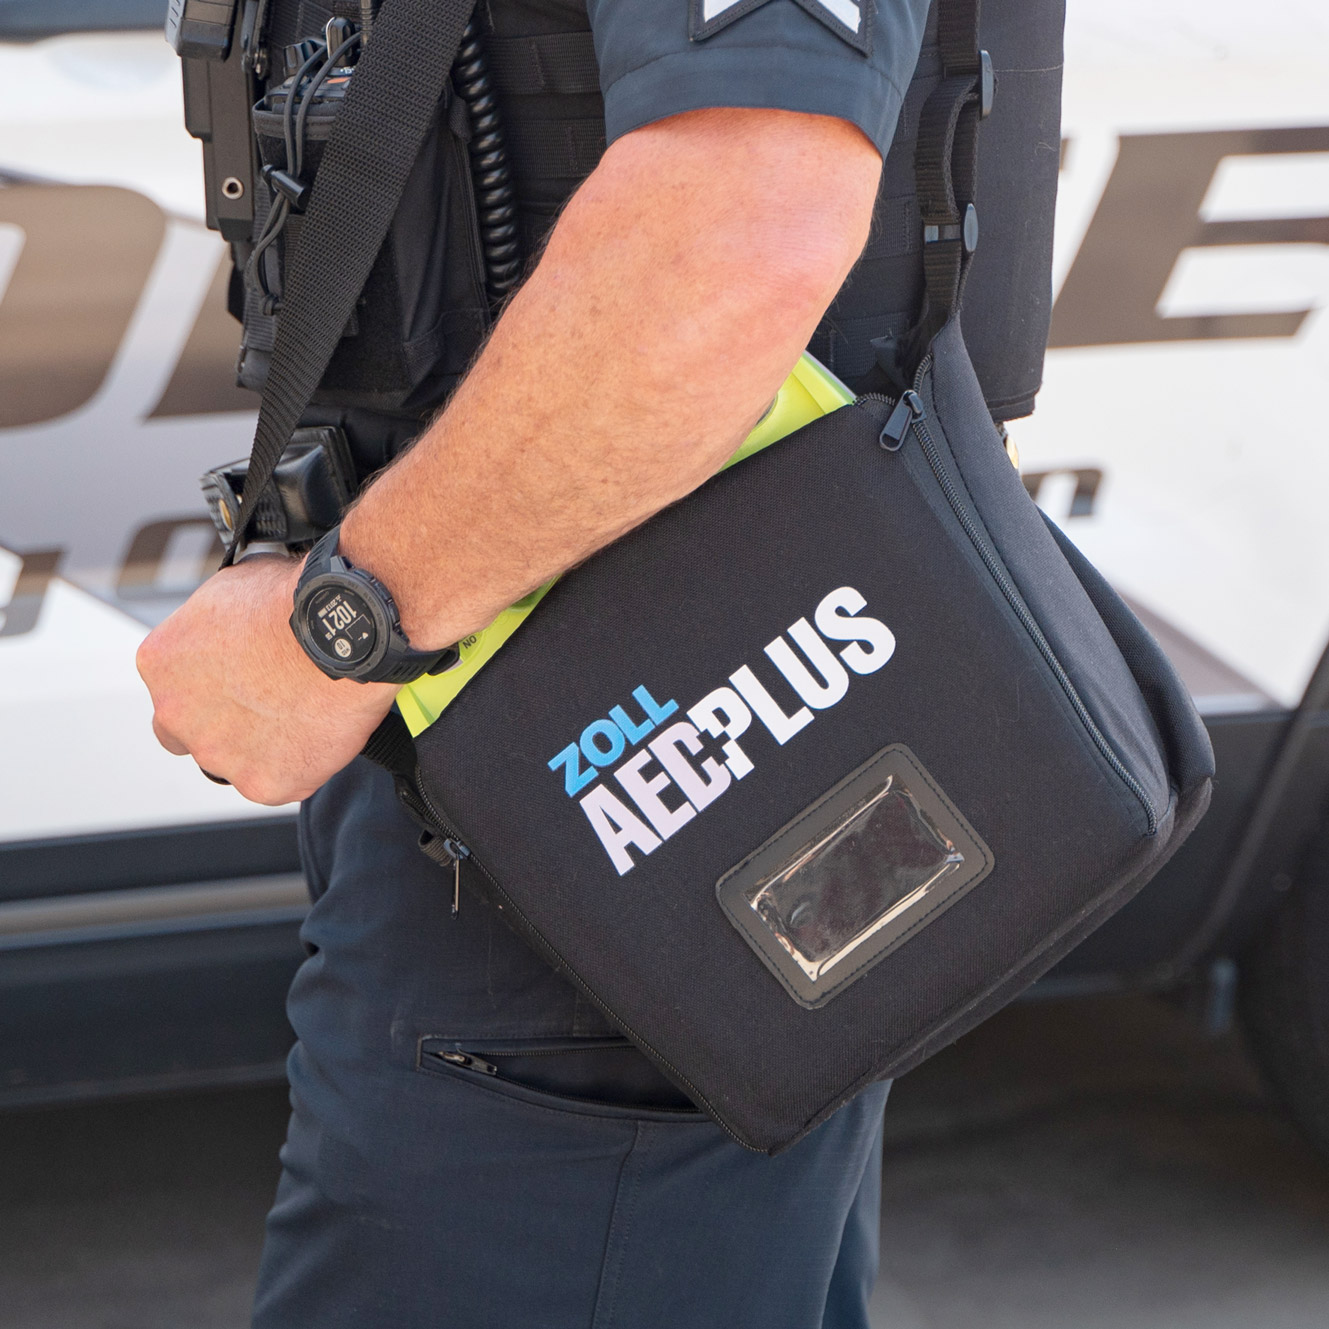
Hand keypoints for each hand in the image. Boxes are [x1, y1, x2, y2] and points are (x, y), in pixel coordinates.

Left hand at [137, 556, 398, 804]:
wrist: (343, 629)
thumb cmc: (295, 600)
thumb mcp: (232, 587)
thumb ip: (214, 623)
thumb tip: (230, 623)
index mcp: (161, 663)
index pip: (172, 688)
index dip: (209, 685)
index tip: (240, 677)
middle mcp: (176, 714)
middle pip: (190, 734)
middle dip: (222, 723)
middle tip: (268, 703)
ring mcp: (219, 753)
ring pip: (237, 761)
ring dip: (263, 745)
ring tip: (305, 712)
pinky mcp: (264, 782)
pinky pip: (281, 780)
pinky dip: (301, 763)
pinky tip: (321, 730)